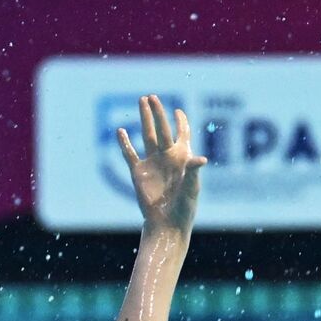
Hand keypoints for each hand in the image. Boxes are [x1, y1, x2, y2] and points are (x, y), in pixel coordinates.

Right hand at [117, 95, 206, 232]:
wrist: (166, 224)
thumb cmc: (184, 208)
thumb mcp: (191, 189)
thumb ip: (193, 172)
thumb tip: (200, 158)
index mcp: (182, 157)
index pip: (182, 134)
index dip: (181, 122)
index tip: (178, 111)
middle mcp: (166, 157)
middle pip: (162, 129)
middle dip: (158, 113)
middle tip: (152, 97)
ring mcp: (152, 163)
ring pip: (147, 135)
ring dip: (144, 119)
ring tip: (140, 101)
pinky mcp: (138, 173)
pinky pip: (130, 154)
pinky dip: (124, 143)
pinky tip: (120, 130)